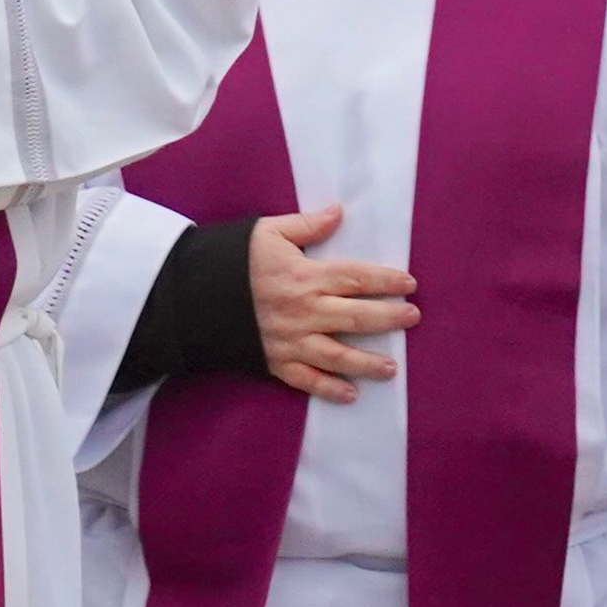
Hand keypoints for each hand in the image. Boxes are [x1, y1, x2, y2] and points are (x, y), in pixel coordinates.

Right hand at [248, 204, 419, 402]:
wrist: (193, 296)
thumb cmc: (233, 260)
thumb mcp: (268, 232)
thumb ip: (307, 225)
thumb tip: (338, 212)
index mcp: (305, 276)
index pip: (356, 278)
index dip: (386, 280)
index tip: (409, 284)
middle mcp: (304, 311)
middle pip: (356, 316)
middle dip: (389, 318)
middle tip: (413, 319)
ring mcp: (290, 341)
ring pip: (338, 355)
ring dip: (367, 363)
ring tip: (392, 368)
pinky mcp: (275, 362)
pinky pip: (306, 381)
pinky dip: (329, 390)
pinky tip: (351, 395)